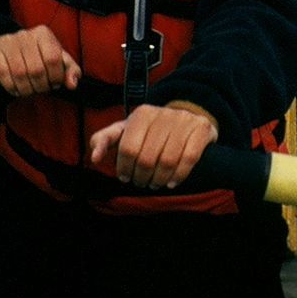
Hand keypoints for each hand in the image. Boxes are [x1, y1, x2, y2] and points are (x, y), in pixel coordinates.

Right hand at [0, 25, 79, 96]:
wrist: (5, 51)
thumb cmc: (35, 57)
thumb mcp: (56, 60)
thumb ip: (69, 70)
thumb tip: (72, 84)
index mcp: (43, 34)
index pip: (53, 59)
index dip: (56, 77)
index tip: (54, 84)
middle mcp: (25, 34)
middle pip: (37, 69)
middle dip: (41, 86)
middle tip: (41, 89)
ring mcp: (7, 41)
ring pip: (20, 74)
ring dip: (26, 89)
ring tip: (29, 91)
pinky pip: (4, 75)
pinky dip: (11, 87)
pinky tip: (15, 89)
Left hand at [89, 102, 218, 188]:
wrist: (186, 114)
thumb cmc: (150, 129)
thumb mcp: (126, 130)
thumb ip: (104, 139)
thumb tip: (94, 157)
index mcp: (142, 114)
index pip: (128, 148)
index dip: (124, 168)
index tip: (125, 176)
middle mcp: (163, 114)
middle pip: (148, 157)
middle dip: (141, 177)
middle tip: (141, 182)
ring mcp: (184, 121)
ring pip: (168, 160)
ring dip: (159, 179)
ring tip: (155, 183)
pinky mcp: (201, 129)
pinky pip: (189, 159)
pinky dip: (179, 175)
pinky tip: (172, 182)